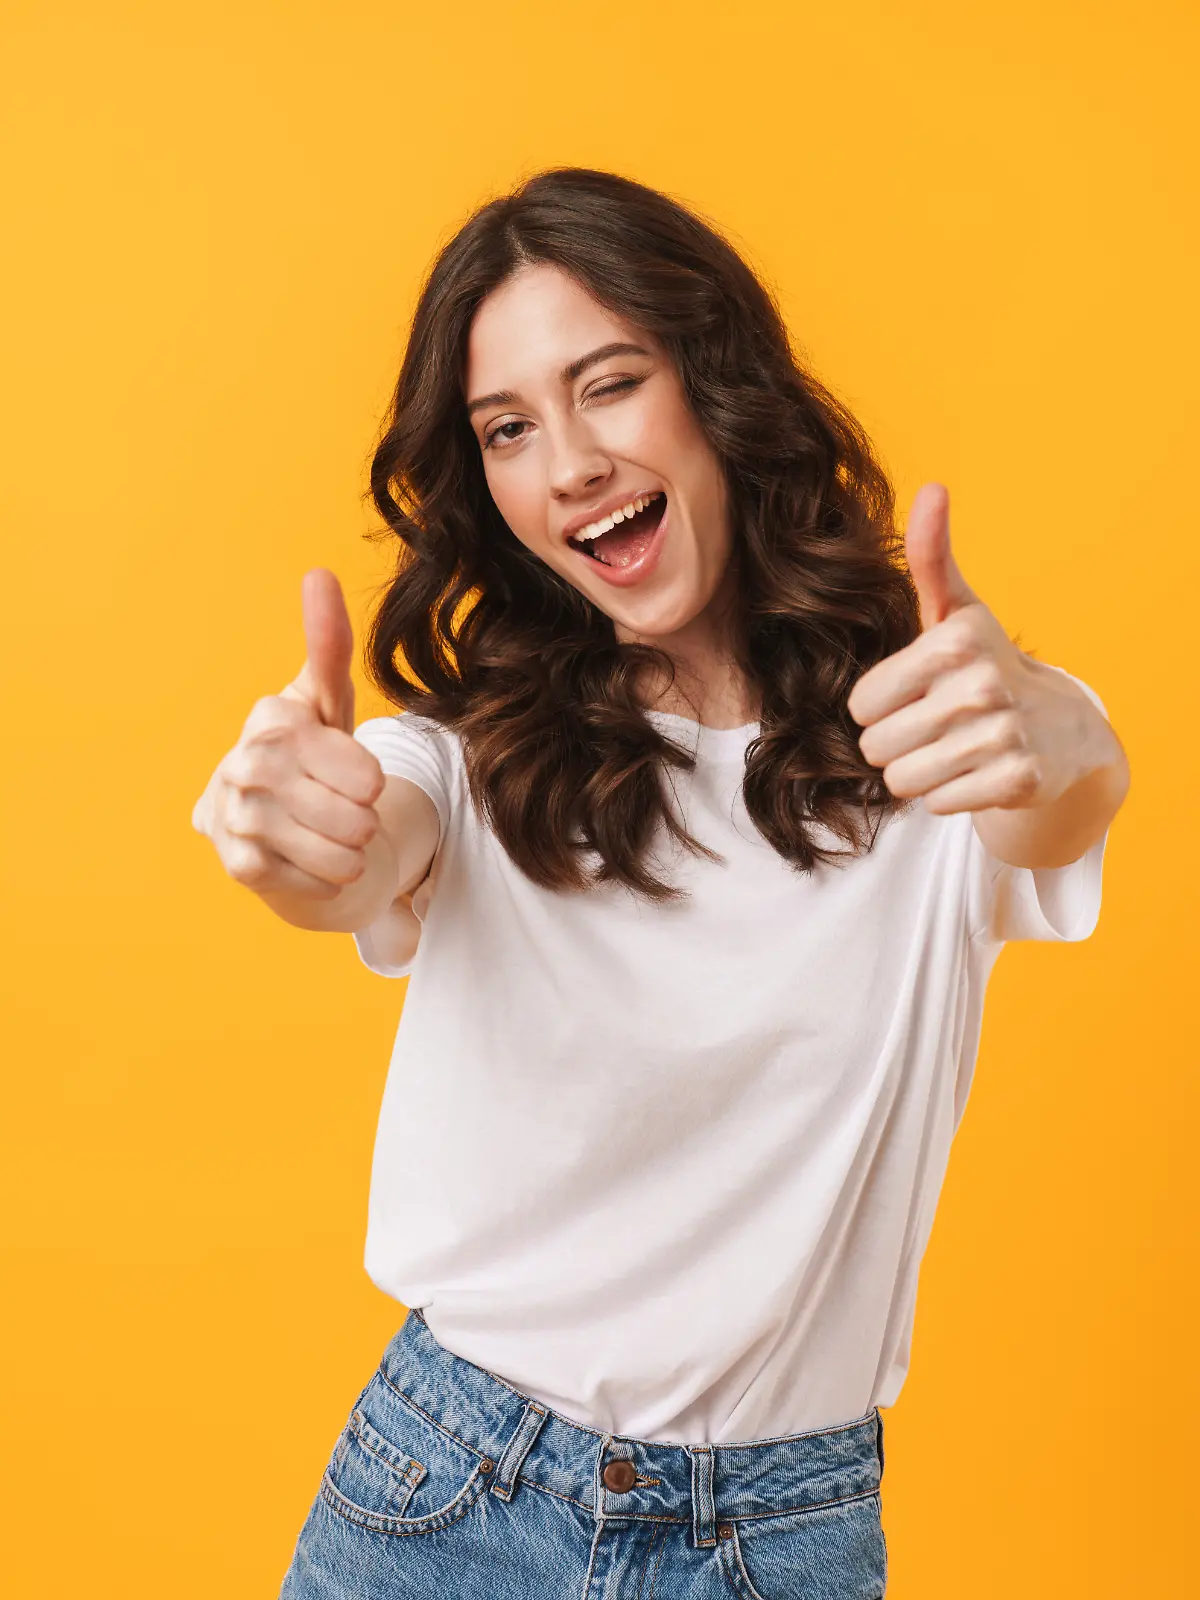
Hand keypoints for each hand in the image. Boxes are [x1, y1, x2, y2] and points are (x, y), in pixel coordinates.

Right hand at [193, 569, 385, 898]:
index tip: (366, 781)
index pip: (339, 762)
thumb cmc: (314, 753)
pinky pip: (301, 879)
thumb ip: (328, 645)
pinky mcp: (238, 863)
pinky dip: (322, 877)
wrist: (281, 825)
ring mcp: (234, 816)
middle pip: (334, 809)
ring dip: (343, 852)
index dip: (360, 776)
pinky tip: (317, 862)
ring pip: (317, 849)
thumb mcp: (328, 702)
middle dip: (354, 818)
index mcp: (272, 721)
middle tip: (356, 816)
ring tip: (345, 842)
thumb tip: (318, 573)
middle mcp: (244, 765)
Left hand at [846, 484, 1095, 814]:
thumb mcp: (956, 611)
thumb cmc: (986, 664)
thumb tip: (932, 488)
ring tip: (951, 749)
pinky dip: (949, 795)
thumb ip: (930, 557)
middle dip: (895, 745)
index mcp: (953, 641)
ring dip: (918, 773)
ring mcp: (1002, 734)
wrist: (1062, 726)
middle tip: (933, 727)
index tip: (915, 694)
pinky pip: (937, 803)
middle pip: (875, 747)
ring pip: (902, 781)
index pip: (860, 705)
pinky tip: (976, 770)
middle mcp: (979, 685)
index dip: (879, 707)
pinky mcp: (1018, 779)